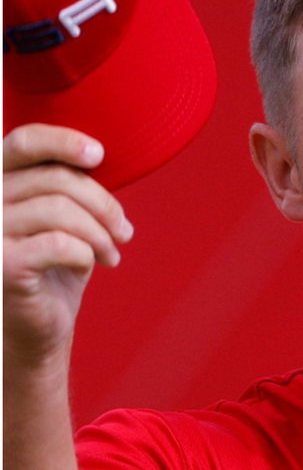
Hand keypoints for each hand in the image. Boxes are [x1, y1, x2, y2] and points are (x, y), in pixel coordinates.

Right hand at [3, 124, 133, 368]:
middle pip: (55, 179)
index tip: (99, 155)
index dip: (63, 141)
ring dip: (100, 232)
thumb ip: (65, 185)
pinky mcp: (1, 266)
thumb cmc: (52, 266)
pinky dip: (86, 253)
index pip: (22, 142)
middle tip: (124, 232)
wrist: (37, 328)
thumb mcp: (62, 217)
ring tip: (112, 253)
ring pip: (61, 210)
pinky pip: (60, 244)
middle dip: (103, 204)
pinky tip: (89, 265)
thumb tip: (96, 153)